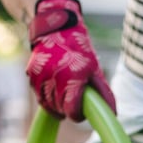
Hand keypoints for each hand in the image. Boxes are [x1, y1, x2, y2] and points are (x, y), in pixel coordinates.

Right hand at [25, 0, 116, 121]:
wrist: (55, 26)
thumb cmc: (79, 49)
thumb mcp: (95, 69)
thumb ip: (102, 92)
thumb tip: (112, 113)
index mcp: (72, 77)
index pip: (71, 110)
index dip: (77, 115)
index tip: (80, 112)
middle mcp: (53, 77)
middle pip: (59, 109)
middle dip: (67, 109)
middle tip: (74, 101)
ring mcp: (39, 75)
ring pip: (46, 104)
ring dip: (55, 105)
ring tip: (64, 95)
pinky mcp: (30, 74)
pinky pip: (38, 94)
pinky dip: (46, 97)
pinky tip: (54, 89)